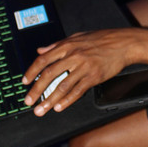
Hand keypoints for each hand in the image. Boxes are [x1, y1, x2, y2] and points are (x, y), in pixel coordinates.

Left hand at [21, 29, 136, 115]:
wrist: (123, 43)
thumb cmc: (101, 39)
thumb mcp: (77, 36)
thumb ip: (57, 44)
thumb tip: (41, 50)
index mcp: (67, 45)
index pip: (44, 59)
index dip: (32, 71)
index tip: (25, 82)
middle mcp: (74, 55)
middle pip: (49, 74)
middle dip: (37, 90)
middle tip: (29, 101)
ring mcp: (84, 67)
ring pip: (62, 86)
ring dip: (49, 100)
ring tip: (41, 109)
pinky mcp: (94, 77)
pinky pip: (78, 91)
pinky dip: (67, 101)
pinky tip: (59, 107)